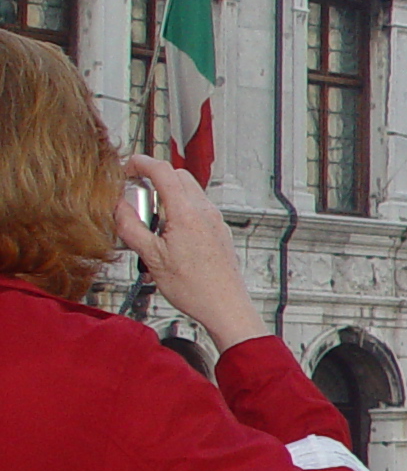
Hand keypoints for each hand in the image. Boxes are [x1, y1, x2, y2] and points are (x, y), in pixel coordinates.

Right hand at [116, 153, 261, 350]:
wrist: (225, 307)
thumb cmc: (195, 288)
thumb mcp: (151, 257)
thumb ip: (130, 226)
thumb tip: (117, 206)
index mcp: (187, 213)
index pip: (162, 171)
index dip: (140, 163)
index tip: (126, 168)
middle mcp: (205, 212)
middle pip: (178, 176)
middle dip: (154, 179)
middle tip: (136, 197)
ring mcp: (215, 221)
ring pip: (188, 192)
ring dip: (166, 197)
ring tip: (151, 224)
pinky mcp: (219, 232)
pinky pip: (197, 209)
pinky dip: (179, 211)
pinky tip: (168, 237)